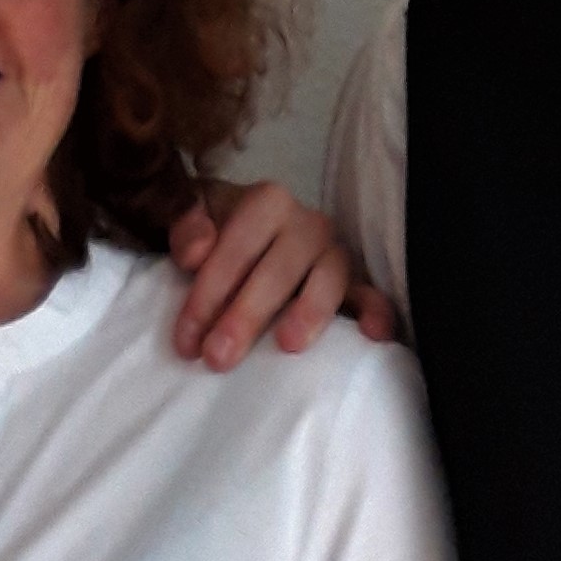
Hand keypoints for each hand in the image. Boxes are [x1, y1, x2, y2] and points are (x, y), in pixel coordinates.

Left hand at [169, 178, 396, 369]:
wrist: (246, 236)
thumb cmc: (218, 231)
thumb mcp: (192, 220)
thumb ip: (185, 228)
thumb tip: (196, 253)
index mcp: (267, 202)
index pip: (238, 245)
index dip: (209, 293)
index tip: (187, 341)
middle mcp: (307, 224)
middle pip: (281, 266)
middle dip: (247, 313)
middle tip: (218, 358)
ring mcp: (336, 254)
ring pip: (329, 278)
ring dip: (309, 311)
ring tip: (288, 346)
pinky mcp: (357, 285)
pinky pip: (372, 295)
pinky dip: (376, 313)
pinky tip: (372, 336)